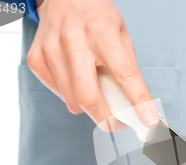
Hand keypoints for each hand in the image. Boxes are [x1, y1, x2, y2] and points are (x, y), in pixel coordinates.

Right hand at [28, 0, 158, 130]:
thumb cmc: (97, 18)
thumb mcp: (121, 34)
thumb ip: (127, 68)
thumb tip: (134, 105)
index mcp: (102, 33)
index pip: (125, 74)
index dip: (139, 101)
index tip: (149, 120)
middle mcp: (74, 40)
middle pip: (89, 97)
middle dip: (107, 120)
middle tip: (119, 124)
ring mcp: (51, 50)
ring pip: (73, 101)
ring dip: (90, 107)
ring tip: (97, 91)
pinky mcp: (36, 59)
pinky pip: (59, 94)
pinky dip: (72, 96)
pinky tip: (77, 80)